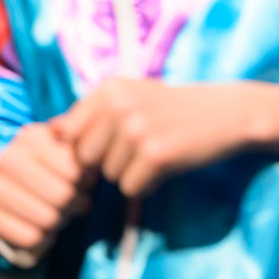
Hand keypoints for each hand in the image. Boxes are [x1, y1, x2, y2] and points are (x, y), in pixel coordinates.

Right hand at [0, 122, 93, 256]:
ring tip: (61, 215)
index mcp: (31, 139)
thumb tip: (90, 166)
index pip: (72, 170)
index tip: (83, 183)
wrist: (6, 181)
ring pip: (47, 218)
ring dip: (60, 221)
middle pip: (61, 196)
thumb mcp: (65, 148)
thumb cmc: (47, 166)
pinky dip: (44, 238)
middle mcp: (8, 160)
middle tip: (77, 204)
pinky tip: (46, 230)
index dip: (85, 181)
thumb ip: (81, 148)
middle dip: (74, 204)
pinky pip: (30, 237)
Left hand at [54, 79, 257, 197]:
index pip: (67, 135)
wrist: (229, 113)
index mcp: (108, 89)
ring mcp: (136, 130)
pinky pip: (131, 188)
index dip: (83, 149)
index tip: (105, 147)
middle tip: (139, 148)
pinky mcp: (155, 154)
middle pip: (84, 160)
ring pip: (108, 176)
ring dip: (130, 173)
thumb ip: (91, 114)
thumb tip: (49, 132)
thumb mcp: (130, 97)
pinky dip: (147, 184)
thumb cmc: (173, 110)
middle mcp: (118, 105)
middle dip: (106, 163)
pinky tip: (168, 163)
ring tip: (157, 150)